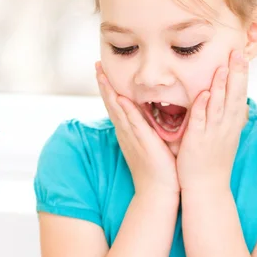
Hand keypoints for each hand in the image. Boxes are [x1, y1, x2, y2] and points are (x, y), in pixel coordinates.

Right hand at [95, 62, 179, 197]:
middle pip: (111, 103)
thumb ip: (152, 127)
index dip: (109, 88)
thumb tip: (159, 112)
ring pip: (117, 109)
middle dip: (104, 84)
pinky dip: (126, 110)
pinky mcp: (142, 142)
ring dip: (109, 92)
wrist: (158, 191)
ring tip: (102, 74)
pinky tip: (120, 98)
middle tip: (97, 65)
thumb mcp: (153, 142)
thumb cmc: (159, 168)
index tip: (104, 71)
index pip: (116, 105)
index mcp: (128, 131)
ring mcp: (132, 137)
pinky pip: (133, 123)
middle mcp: (126, 132)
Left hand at [177, 50, 248, 191]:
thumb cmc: (213, 161)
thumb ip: (226, 118)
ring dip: (221, 86)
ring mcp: (212, 134)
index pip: (240, 95)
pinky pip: (200, 121)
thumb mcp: (225, 137)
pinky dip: (202, 107)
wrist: (207, 187)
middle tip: (237, 52)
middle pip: (234, 96)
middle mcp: (226, 127)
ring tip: (223, 66)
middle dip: (236, 74)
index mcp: (232, 124)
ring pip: (219, 106)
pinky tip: (203, 93)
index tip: (241, 56)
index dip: (241, 75)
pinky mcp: (197, 141)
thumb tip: (230, 100)